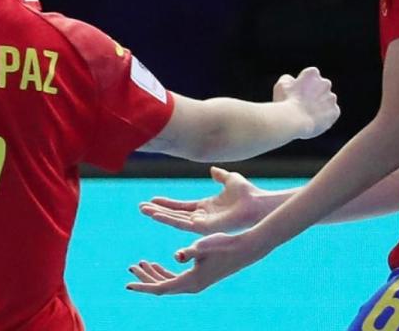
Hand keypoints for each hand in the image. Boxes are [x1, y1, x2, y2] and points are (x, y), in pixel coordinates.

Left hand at [126, 230, 268, 294]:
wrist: (245, 249)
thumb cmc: (225, 245)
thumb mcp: (204, 246)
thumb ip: (189, 252)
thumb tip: (177, 256)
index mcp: (191, 282)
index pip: (160, 289)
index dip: (143, 286)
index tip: (127, 284)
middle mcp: (192, 286)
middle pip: (161, 286)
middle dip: (144, 277)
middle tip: (131, 266)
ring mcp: (195, 282)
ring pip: (167, 282)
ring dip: (152, 274)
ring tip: (139, 262)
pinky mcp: (198, 276)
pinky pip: (174, 278)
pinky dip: (163, 271)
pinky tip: (155, 263)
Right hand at [139, 166, 265, 233]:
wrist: (257, 202)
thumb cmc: (247, 193)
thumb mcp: (230, 179)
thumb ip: (220, 175)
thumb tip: (213, 169)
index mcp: (206, 207)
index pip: (181, 206)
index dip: (167, 204)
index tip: (152, 199)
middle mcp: (202, 217)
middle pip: (175, 215)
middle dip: (158, 211)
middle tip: (141, 207)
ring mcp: (203, 223)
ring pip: (176, 220)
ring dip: (159, 216)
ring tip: (144, 211)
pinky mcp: (205, 227)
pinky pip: (183, 224)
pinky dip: (169, 219)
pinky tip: (157, 215)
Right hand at [273, 67, 338, 138]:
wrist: (295, 120)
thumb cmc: (286, 101)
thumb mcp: (281, 84)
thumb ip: (289, 79)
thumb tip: (293, 80)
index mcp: (312, 73)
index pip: (310, 75)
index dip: (303, 84)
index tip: (297, 91)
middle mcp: (325, 83)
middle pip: (320, 87)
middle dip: (314, 93)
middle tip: (302, 103)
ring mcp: (331, 98)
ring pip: (326, 100)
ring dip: (319, 105)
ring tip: (306, 114)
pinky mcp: (335, 111)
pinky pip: (330, 113)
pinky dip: (324, 116)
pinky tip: (313, 120)